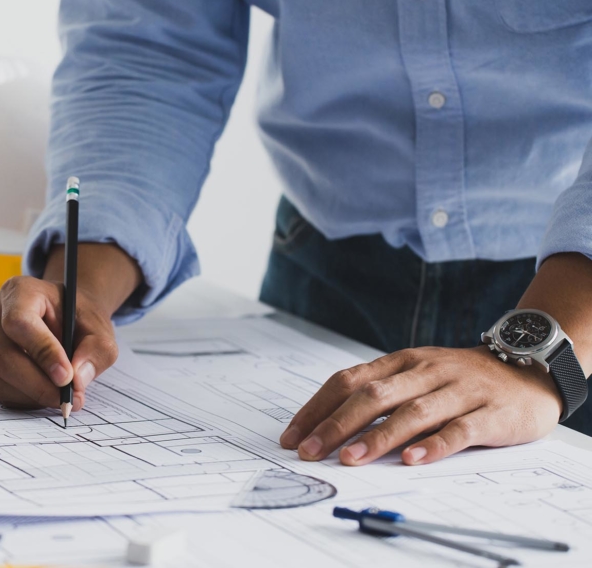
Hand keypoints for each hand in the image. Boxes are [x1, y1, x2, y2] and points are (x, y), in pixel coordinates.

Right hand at [0, 277, 117, 410]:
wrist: (66, 317)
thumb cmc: (79, 318)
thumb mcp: (99, 327)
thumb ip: (96, 350)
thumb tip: (77, 380)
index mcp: (20, 291)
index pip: (19, 322)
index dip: (42, 352)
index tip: (66, 376)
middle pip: (5, 357)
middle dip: (40, 384)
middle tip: (70, 398)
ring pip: (1, 379)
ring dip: (35, 394)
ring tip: (64, 394)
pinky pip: (1, 390)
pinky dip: (27, 398)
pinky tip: (48, 391)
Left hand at [280, 346, 561, 465]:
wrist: (528, 368)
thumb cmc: (458, 379)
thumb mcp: (414, 375)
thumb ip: (378, 394)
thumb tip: (327, 427)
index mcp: (400, 361)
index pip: (348, 380)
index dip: (317, 408)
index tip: (292, 435)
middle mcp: (425, 372)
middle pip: (372, 396)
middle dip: (335, 425)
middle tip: (310, 451)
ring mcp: (458, 390)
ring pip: (412, 412)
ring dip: (378, 436)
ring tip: (351, 458)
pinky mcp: (490, 412)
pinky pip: (459, 429)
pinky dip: (435, 445)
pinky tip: (414, 459)